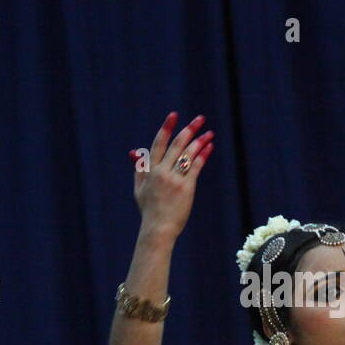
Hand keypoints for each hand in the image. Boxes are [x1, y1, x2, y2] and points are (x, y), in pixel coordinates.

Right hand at [128, 111, 215, 239]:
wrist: (158, 229)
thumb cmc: (149, 210)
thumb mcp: (139, 189)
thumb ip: (139, 169)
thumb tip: (135, 152)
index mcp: (150, 170)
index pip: (159, 143)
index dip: (167, 128)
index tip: (174, 115)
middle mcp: (161, 172)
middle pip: (177, 145)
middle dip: (189, 129)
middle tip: (200, 118)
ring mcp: (174, 179)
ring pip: (188, 154)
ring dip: (199, 141)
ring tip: (209, 132)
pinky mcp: (186, 188)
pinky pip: (196, 167)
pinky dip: (203, 155)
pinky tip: (209, 147)